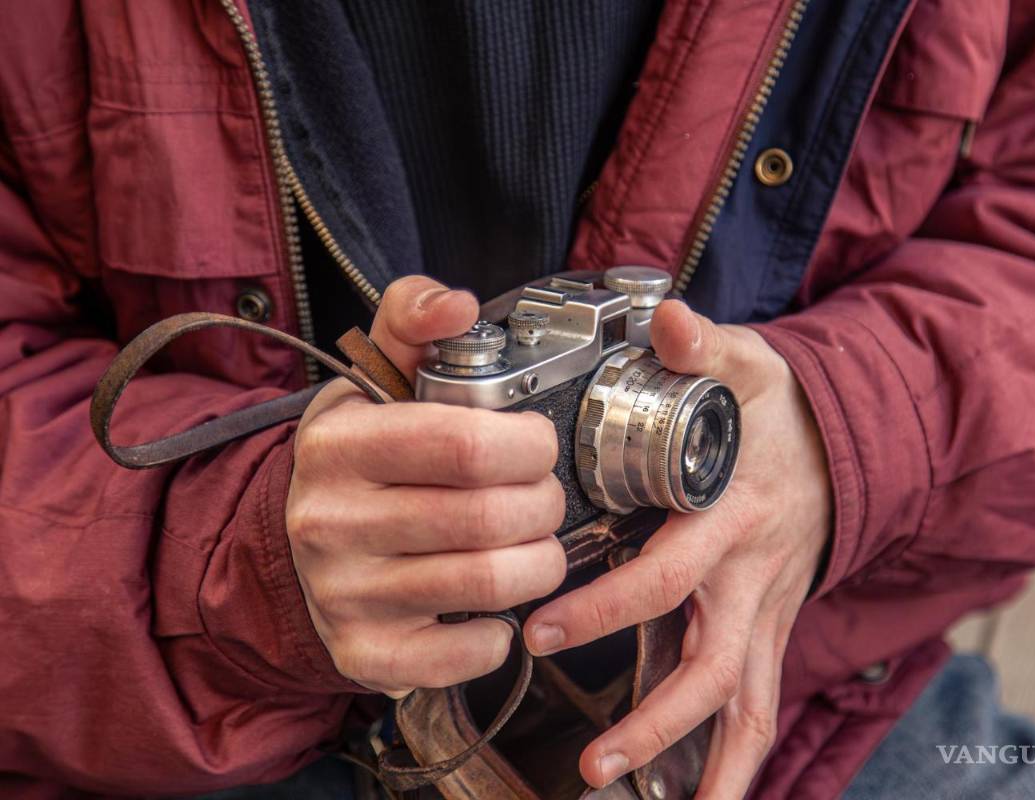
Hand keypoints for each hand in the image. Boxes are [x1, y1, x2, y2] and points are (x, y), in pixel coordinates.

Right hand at [286, 277, 566, 696]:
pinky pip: (465, 655)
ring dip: (538, 564)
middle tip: (545, 496)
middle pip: (487, 518)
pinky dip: (501, 633)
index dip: (528, 444)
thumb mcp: (373, 375)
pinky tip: (494, 606)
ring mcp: (345, 595)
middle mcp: (330, 522)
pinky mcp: (364, 654)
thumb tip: (458, 304)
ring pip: (488, 585)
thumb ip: (413, 320)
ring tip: (534, 544)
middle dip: (543, 505)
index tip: (537, 443)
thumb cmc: (361, 454)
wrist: (297, 541)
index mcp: (338, 445)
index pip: (463, 444)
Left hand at [524, 300, 831, 797]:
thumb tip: (670, 320)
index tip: (543, 626)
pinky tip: (702, 799)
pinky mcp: (771, 629)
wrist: (847, 442)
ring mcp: (769, 611)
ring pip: (746, 704)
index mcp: (734, 517)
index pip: (668, 575)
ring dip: (704, 762)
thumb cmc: (781, 411)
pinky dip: (735, 760)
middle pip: (712, 666)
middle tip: (592, 757)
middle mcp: (755, 577)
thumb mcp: (749, 363)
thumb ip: (704, 346)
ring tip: (640, 797)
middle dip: (653, 718)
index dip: (608, 607)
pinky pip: (760, 706)